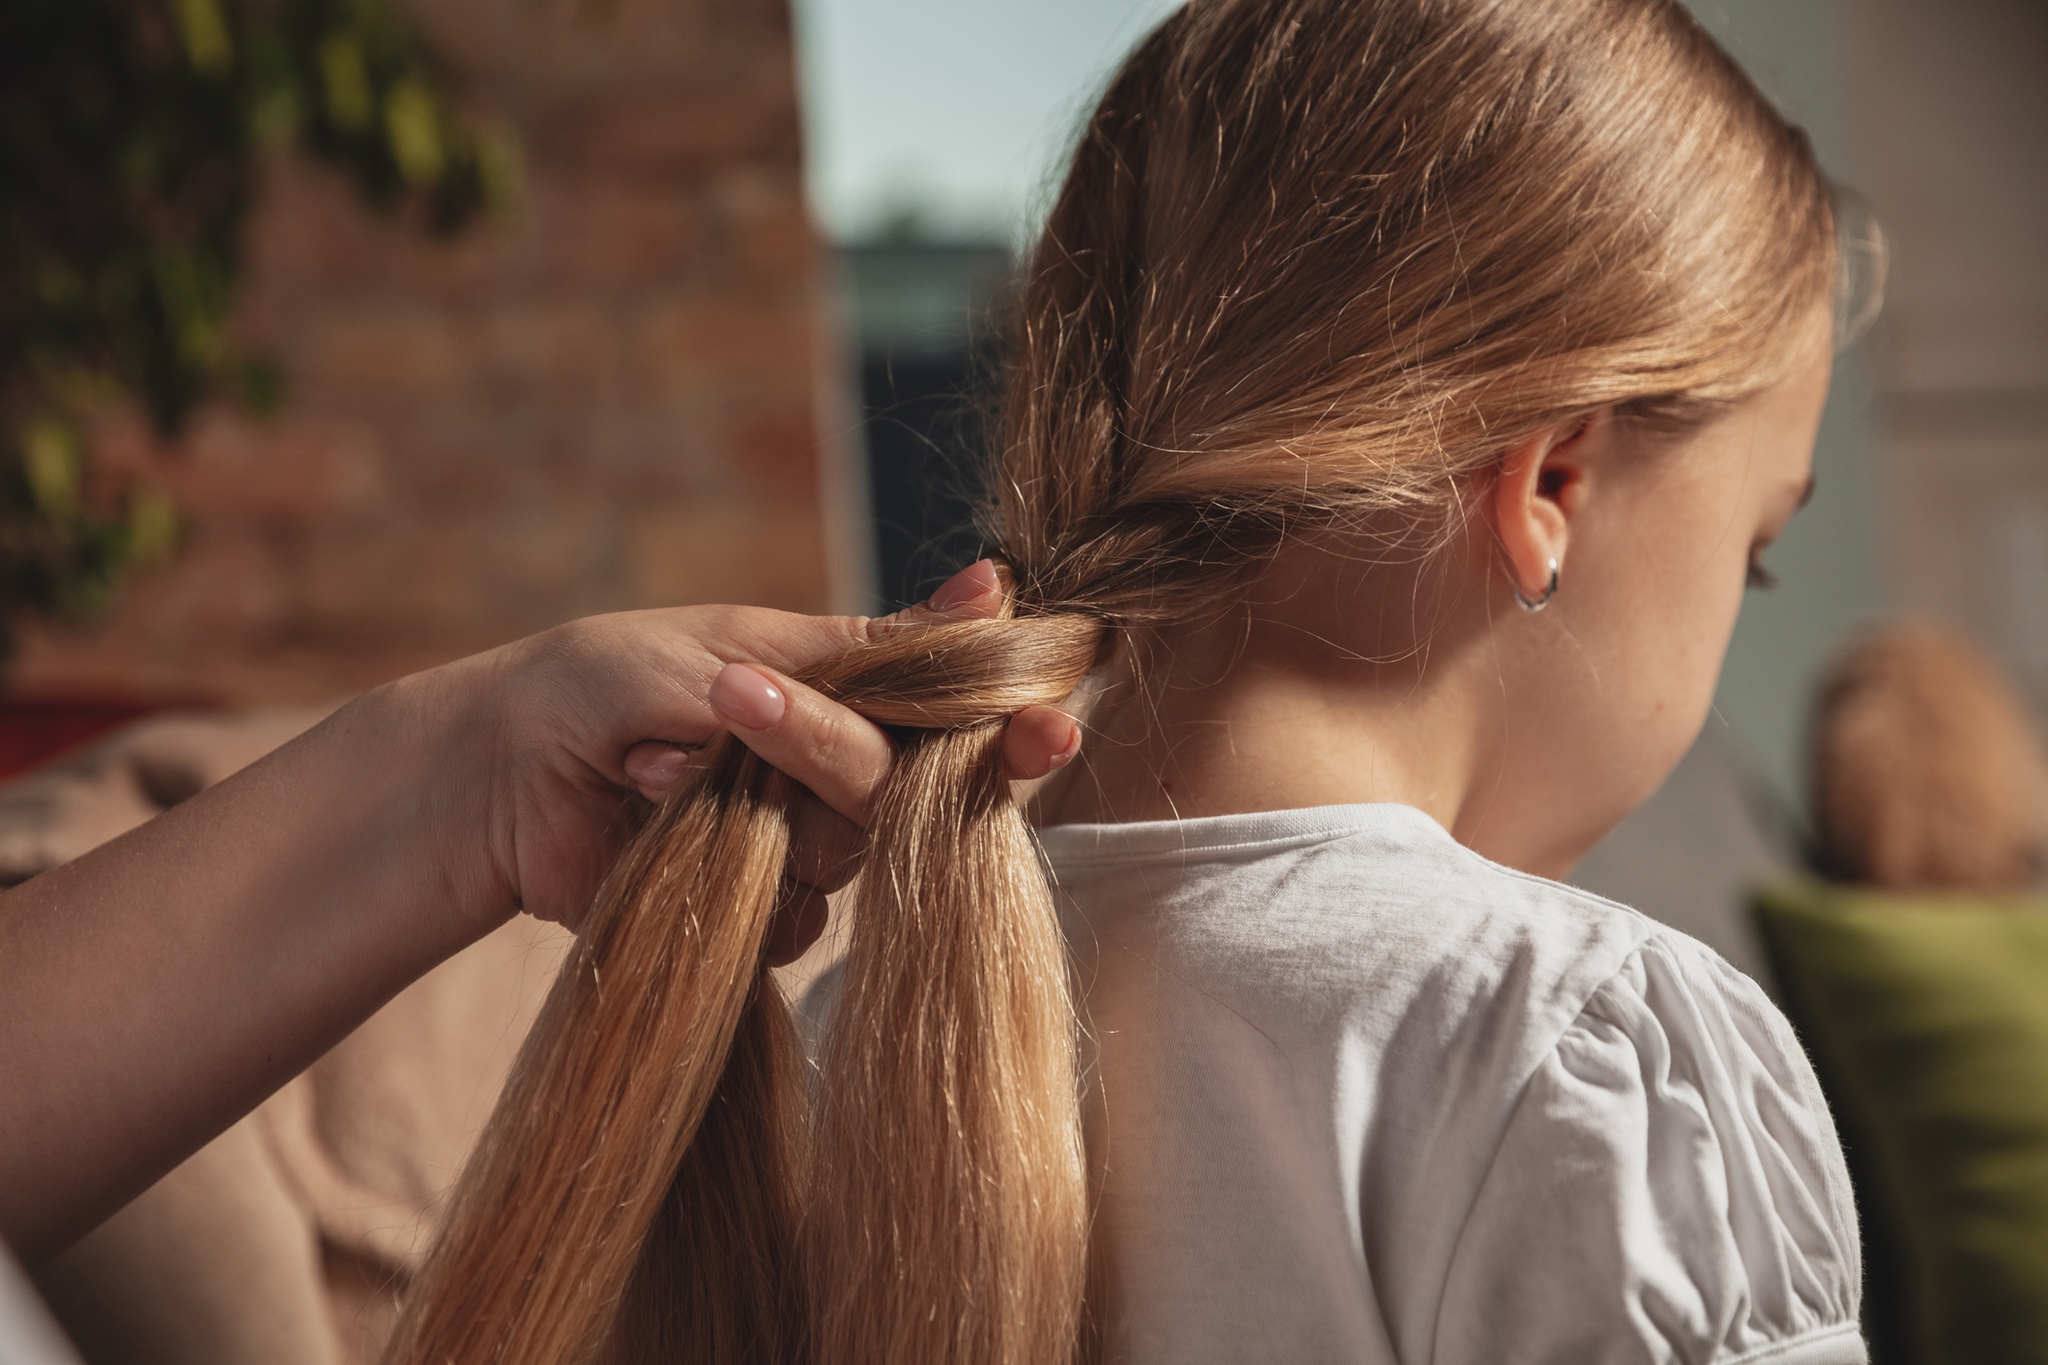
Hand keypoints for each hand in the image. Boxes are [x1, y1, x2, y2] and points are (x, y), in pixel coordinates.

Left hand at [451, 561, 1081, 958]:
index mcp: (855, 695)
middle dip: (831, 757)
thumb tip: (995, 582)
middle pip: (907, 793)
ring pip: (849, 862)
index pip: (964, 716)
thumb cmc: (611, 679)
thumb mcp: (741, 647)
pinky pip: (794, 929)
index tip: (1045, 730)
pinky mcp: (757, 920)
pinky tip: (658, 831)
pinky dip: (730, 880)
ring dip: (756, 814)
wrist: (501, 767)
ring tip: (657, 763)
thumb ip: (870, 651)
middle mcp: (845, 777)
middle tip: (738, 708)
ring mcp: (802, 852)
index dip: (1013, 729)